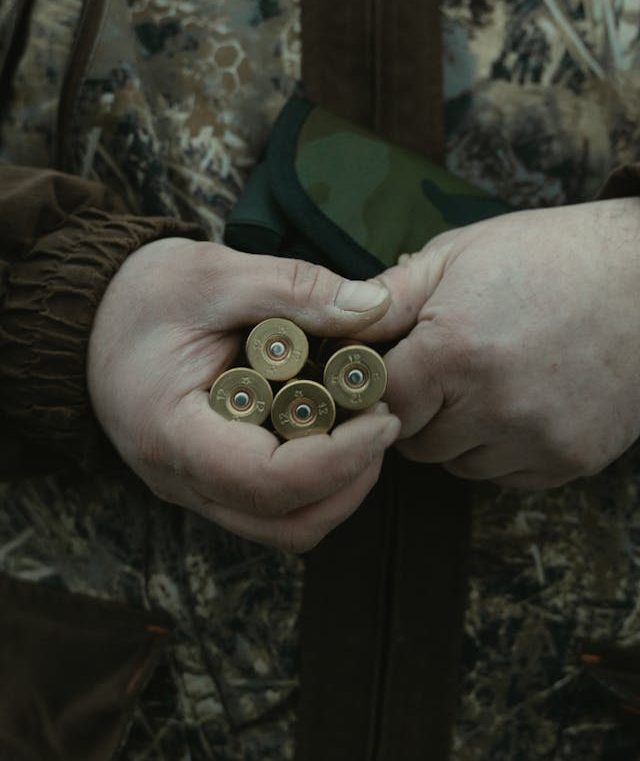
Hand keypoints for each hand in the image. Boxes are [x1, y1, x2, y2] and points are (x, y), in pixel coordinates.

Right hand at [87, 238, 399, 550]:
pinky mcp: (214, 480)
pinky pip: (275, 506)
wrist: (95, 314)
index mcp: (171, 433)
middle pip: (286, 524)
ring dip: (340, 487)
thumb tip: (375, 308)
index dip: (340, 459)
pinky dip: (318, 479)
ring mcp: (197, 488)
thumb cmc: (144, 293)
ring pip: (285, 527)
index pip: (267, 482)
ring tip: (364, 423)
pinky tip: (335, 424)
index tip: (384, 417)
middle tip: (383, 418)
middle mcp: (180, 480)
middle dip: (351, 479)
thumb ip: (295, 288)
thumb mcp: (216, 273)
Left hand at [359, 198, 639, 488]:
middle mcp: (494, 407)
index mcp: (455, 351)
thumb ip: (388, 297)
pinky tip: (525, 398)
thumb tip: (334, 326)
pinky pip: (506, 475)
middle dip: (419, 408)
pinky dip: (503, 447)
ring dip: (460, 433)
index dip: (377, 382)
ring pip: (458, 464)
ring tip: (492, 377)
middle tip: (446, 365)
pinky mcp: (570, 462)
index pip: (378, 400)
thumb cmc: (549, 256)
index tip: (389, 367)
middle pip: (414, 441)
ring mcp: (536, 441)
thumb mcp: (458, 254)